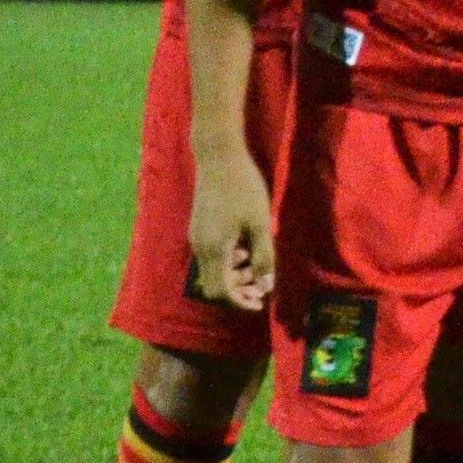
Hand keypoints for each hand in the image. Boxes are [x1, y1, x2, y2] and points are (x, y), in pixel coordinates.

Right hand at [189, 151, 279, 313]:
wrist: (218, 157)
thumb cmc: (244, 188)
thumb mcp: (260, 224)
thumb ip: (264, 256)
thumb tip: (267, 286)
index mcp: (214, 250)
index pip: (221, 292)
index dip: (240, 302)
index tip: (260, 304)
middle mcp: (199, 247)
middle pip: (213, 285)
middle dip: (238, 292)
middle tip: (262, 288)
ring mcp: (196, 237)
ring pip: (212, 271)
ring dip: (234, 276)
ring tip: (256, 266)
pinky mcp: (198, 228)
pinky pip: (211, 256)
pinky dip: (228, 261)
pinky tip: (245, 249)